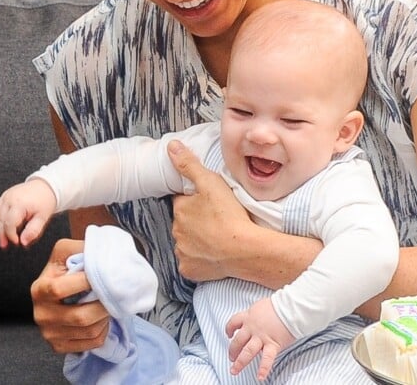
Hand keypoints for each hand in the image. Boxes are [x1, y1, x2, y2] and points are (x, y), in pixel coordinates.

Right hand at [0, 179, 56, 247]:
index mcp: (20, 204)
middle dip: (2, 234)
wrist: (46, 186)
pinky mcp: (4, 195)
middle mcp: (10, 199)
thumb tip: (23, 242)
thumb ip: (33, 231)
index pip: (10, 224)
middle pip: (1, 220)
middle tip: (4, 245)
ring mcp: (6, 196)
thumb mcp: (43, 217)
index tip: (16, 242)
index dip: (11, 235)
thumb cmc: (45, 201)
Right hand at [31, 238, 109, 353]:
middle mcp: (41, 314)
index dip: (85, 282)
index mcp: (40, 288)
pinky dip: (104, 330)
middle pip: (79, 316)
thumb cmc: (66, 266)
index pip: (60, 289)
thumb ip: (80, 247)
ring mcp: (49, 332)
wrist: (62, 287)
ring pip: (89, 330)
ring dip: (105, 316)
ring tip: (110, 302)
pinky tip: (103, 317)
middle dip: (103, 304)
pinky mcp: (60, 345)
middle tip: (116, 293)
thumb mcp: (66, 250)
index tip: (104, 274)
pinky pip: (91, 342)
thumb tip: (101, 251)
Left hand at [167, 139, 252, 281]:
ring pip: (188, 242)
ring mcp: (183, 252)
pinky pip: (191, 262)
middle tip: (217, 219)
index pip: (182, 201)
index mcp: (180, 209)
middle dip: (196, 220)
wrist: (244, 249)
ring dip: (198, 239)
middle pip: (184, 222)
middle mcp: (176, 231)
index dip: (195, 200)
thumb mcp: (210, 182)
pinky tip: (214, 253)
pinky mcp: (190, 270)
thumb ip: (189, 164)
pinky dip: (200, 258)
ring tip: (218, 235)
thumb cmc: (229, 214)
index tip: (209, 203)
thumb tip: (171, 147)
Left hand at [226, 298, 294, 380]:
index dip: (229, 328)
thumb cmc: (279, 304)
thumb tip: (255, 318)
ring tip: (234, 370)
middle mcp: (252, 327)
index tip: (229, 334)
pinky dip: (263, 369)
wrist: (290, 307)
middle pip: (238, 341)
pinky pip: (267, 359)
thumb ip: (256, 314)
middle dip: (232, 350)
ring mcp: (262, 337)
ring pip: (247, 351)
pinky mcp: (272, 344)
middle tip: (231, 357)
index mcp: (249, 316)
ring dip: (240, 362)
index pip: (234, 322)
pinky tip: (260, 377)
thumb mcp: (261, 305)